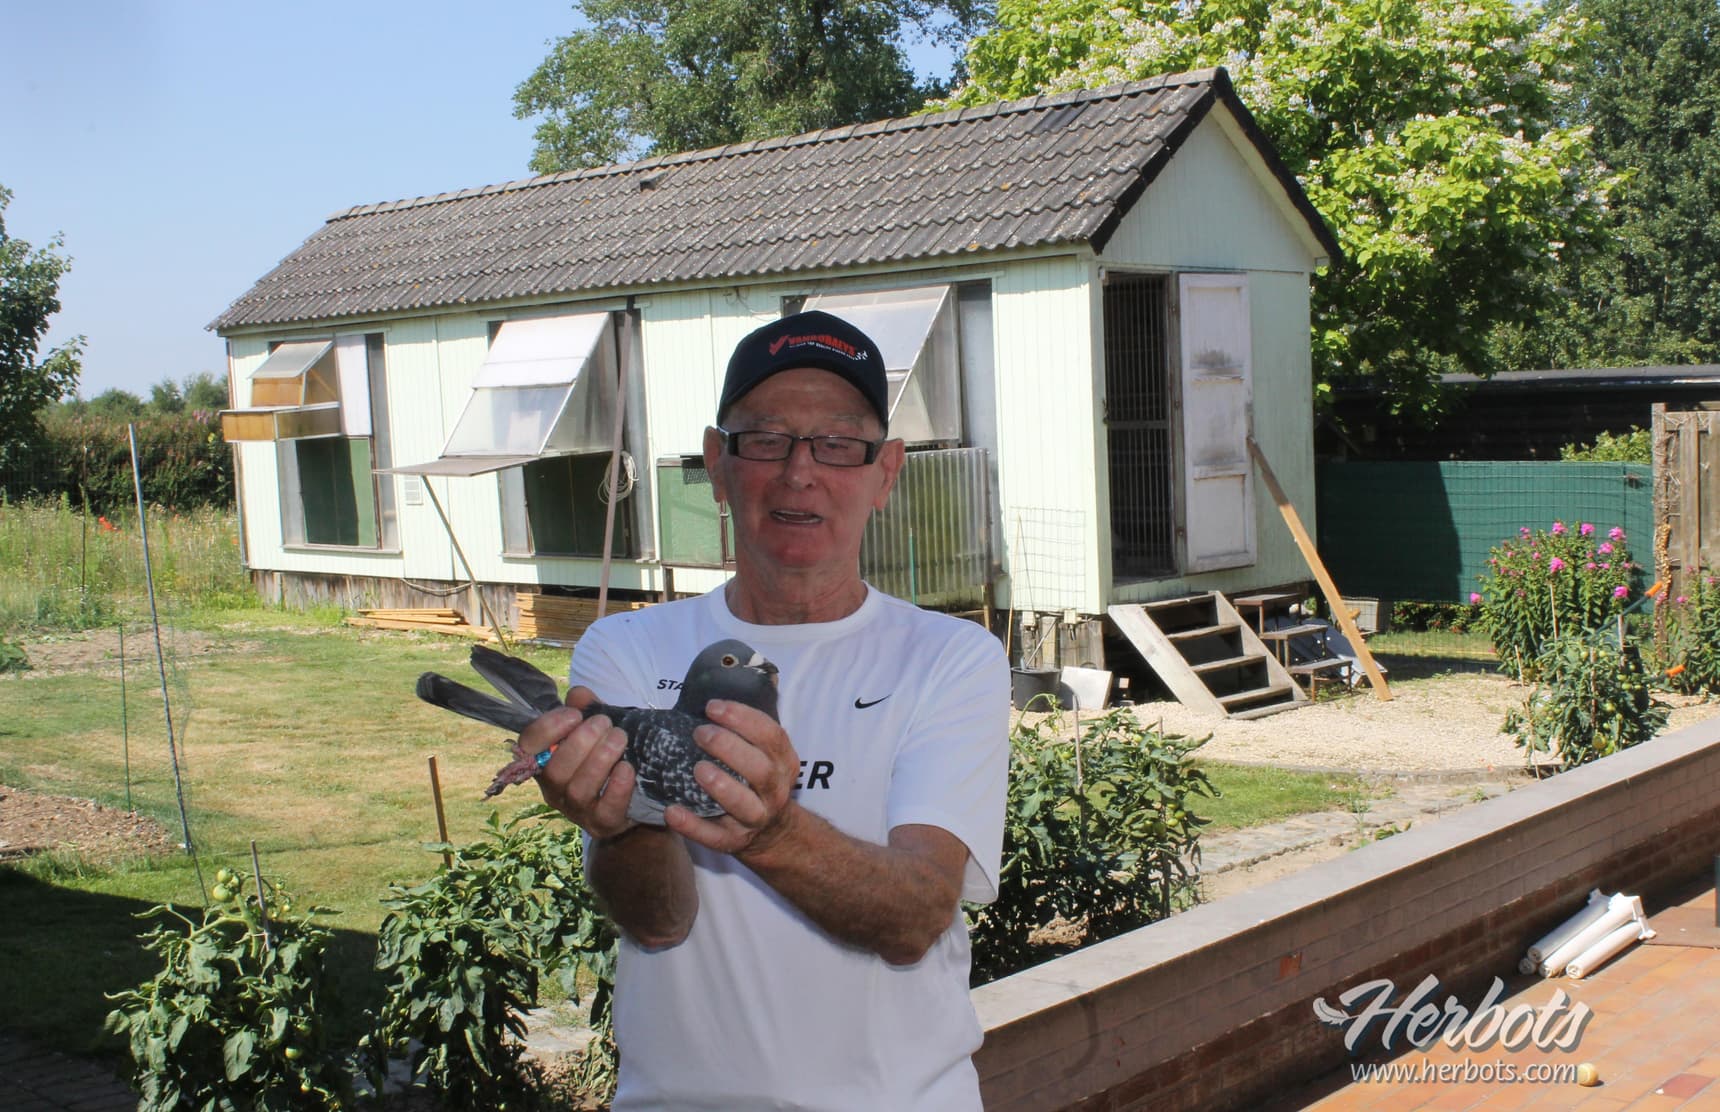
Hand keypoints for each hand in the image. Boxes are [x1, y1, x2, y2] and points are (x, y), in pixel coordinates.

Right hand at [530, 686, 636, 839]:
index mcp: (544, 763)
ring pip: (578, 789)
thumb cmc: (605, 756)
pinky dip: (617, 787)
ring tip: (620, 738)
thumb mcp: (597, 728)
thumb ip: (587, 709)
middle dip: (580, 743)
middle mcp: (554, 789)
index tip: (574, 714)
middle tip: (604, 723)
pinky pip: (606, 809)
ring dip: (600, 760)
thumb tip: (578, 694)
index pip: (528, 747)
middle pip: (555, 771)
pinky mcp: (602, 824)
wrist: (632, 795)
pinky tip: (627, 768)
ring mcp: (577, 810)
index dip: (547, 729)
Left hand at [665, 698, 800, 857]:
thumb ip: (747, 729)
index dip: (743, 718)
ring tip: (697, 769)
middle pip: (760, 768)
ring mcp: (757, 818)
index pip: (771, 736)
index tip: (712, 707)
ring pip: (744, 805)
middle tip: (700, 733)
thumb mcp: (765, 753)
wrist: (772, 832)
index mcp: (783, 762)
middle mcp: (775, 790)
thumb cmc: (757, 779)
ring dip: (721, 786)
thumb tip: (717, 690)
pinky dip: (693, 826)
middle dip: (730, 748)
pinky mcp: (735, 842)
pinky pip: (715, 837)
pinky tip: (671, 812)